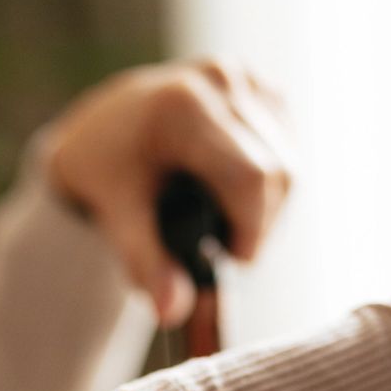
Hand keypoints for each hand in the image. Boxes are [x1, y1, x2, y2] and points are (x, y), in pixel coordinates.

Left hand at [45, 58, 291, 326]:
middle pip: (276, 172)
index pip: (250, 177)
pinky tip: (229, 191)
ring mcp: (245, 79)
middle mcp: (220, 81)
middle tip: (220, 245)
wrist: (102, 129)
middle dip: (257, 222)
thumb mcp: (114, 216)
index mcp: (183, 107)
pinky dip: (268, 182)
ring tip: (220, 219)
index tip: (231, 261)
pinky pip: (286, 148)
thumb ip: (145, 263)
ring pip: (288, 163)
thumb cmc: (105, 172)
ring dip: (266, 206)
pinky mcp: (262, 87)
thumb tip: (171, 311)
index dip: (251, 230)